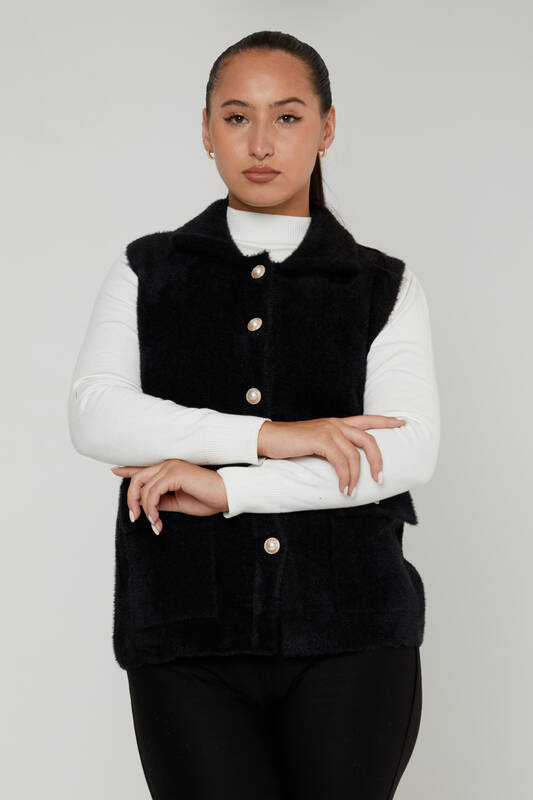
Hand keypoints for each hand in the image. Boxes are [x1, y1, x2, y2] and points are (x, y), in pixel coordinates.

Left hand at [110, 459, 228, 532]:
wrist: (226, 495)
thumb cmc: (208, 498)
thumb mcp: (179, 502)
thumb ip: (162, 501)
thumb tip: (148, 507)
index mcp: (169, 469)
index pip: (144, 468)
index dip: (128, 469)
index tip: (115, 470)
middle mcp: (168, 464)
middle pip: (138, 478)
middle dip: (132, 499)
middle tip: (134, 518)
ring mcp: (171, 467)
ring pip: (143, 488)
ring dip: (144, 509)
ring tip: (154, 523)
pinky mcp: (175, 474)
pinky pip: (153, 492)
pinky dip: (151, 508)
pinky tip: (157, 519)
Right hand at [257, 415, 406, 496]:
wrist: (268, 438)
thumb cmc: (290, 444)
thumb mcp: (315, 444)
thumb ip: (331, 450)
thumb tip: (344, 468)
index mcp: (336, 423)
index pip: (367, 420)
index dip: (386, 421)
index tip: (402, 422)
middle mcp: (336, 424)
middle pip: (368, 439)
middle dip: (378, 460)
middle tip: (380, 479)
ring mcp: (329, 430)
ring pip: (356, 454)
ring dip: (358, 476)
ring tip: (354, 492)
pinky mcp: (321, 439)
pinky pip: (341, 461)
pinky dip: (345, 477)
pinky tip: (343, 488)